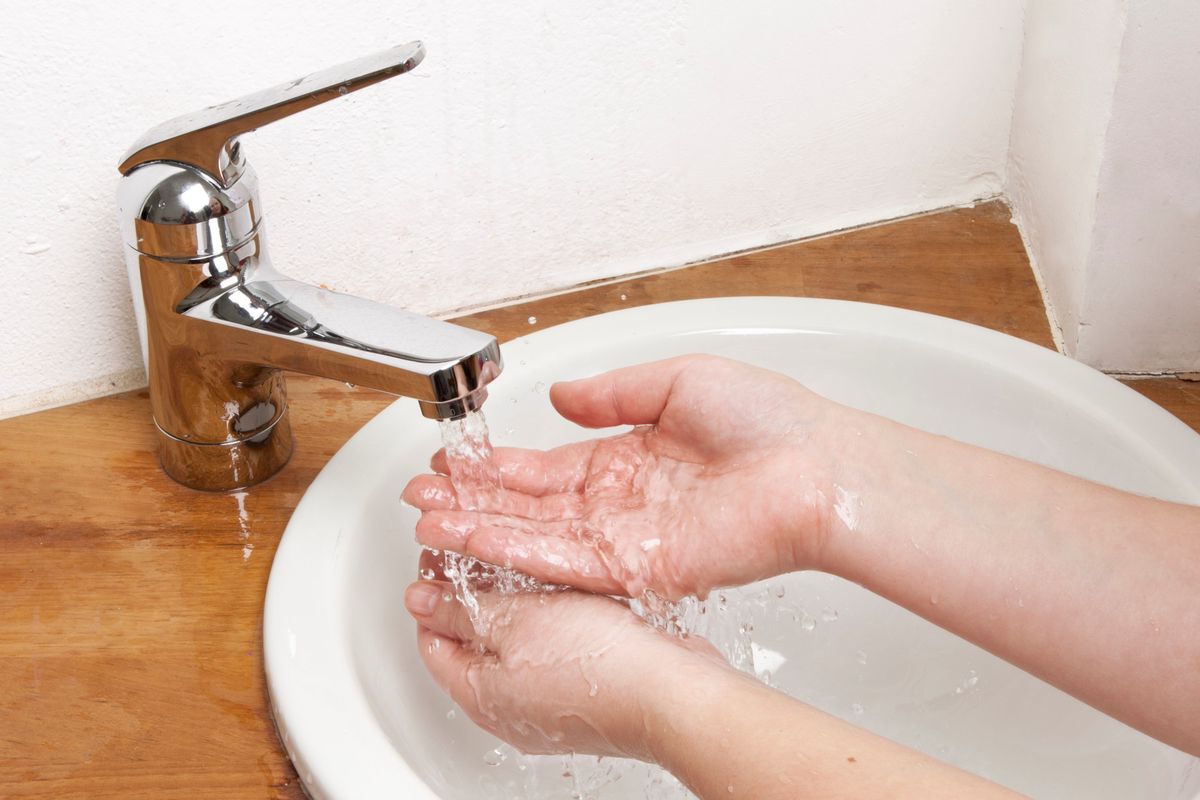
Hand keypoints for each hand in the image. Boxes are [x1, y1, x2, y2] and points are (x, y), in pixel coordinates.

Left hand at [403, 577, 728, 759]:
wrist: (672, 694)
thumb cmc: (599, 665)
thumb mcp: (515, 622)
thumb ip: (461, 610)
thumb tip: (420, 601)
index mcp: (481, 696)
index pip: (433, 640)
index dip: (431, 593)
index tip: (438, 555)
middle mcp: (513, 706)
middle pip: (473, 643)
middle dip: (468, 594)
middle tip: (471, 551)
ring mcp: (552, 700)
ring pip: (517, 643)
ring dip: (512, 601)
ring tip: (517, 560)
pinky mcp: (589, 688)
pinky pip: (554, 647)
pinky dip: (548, 616)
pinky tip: (560, 590)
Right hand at [405, 355, 845, 598]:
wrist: (817, 465)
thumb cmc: (769, 420)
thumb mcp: (677, 382)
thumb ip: (612, 394)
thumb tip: (559, 394)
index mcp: (628, 461)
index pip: (546, 470)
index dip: (497, 468)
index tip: (453, 462)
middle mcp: (621, 506)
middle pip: (530, 508)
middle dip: (473, 502)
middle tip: (420, 498)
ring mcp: (628, 540)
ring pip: (538, 540)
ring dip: (480, 532)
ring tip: (427, 525)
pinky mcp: (641, 569)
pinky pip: (568, 563)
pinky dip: (519, 553)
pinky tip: (475, 541)